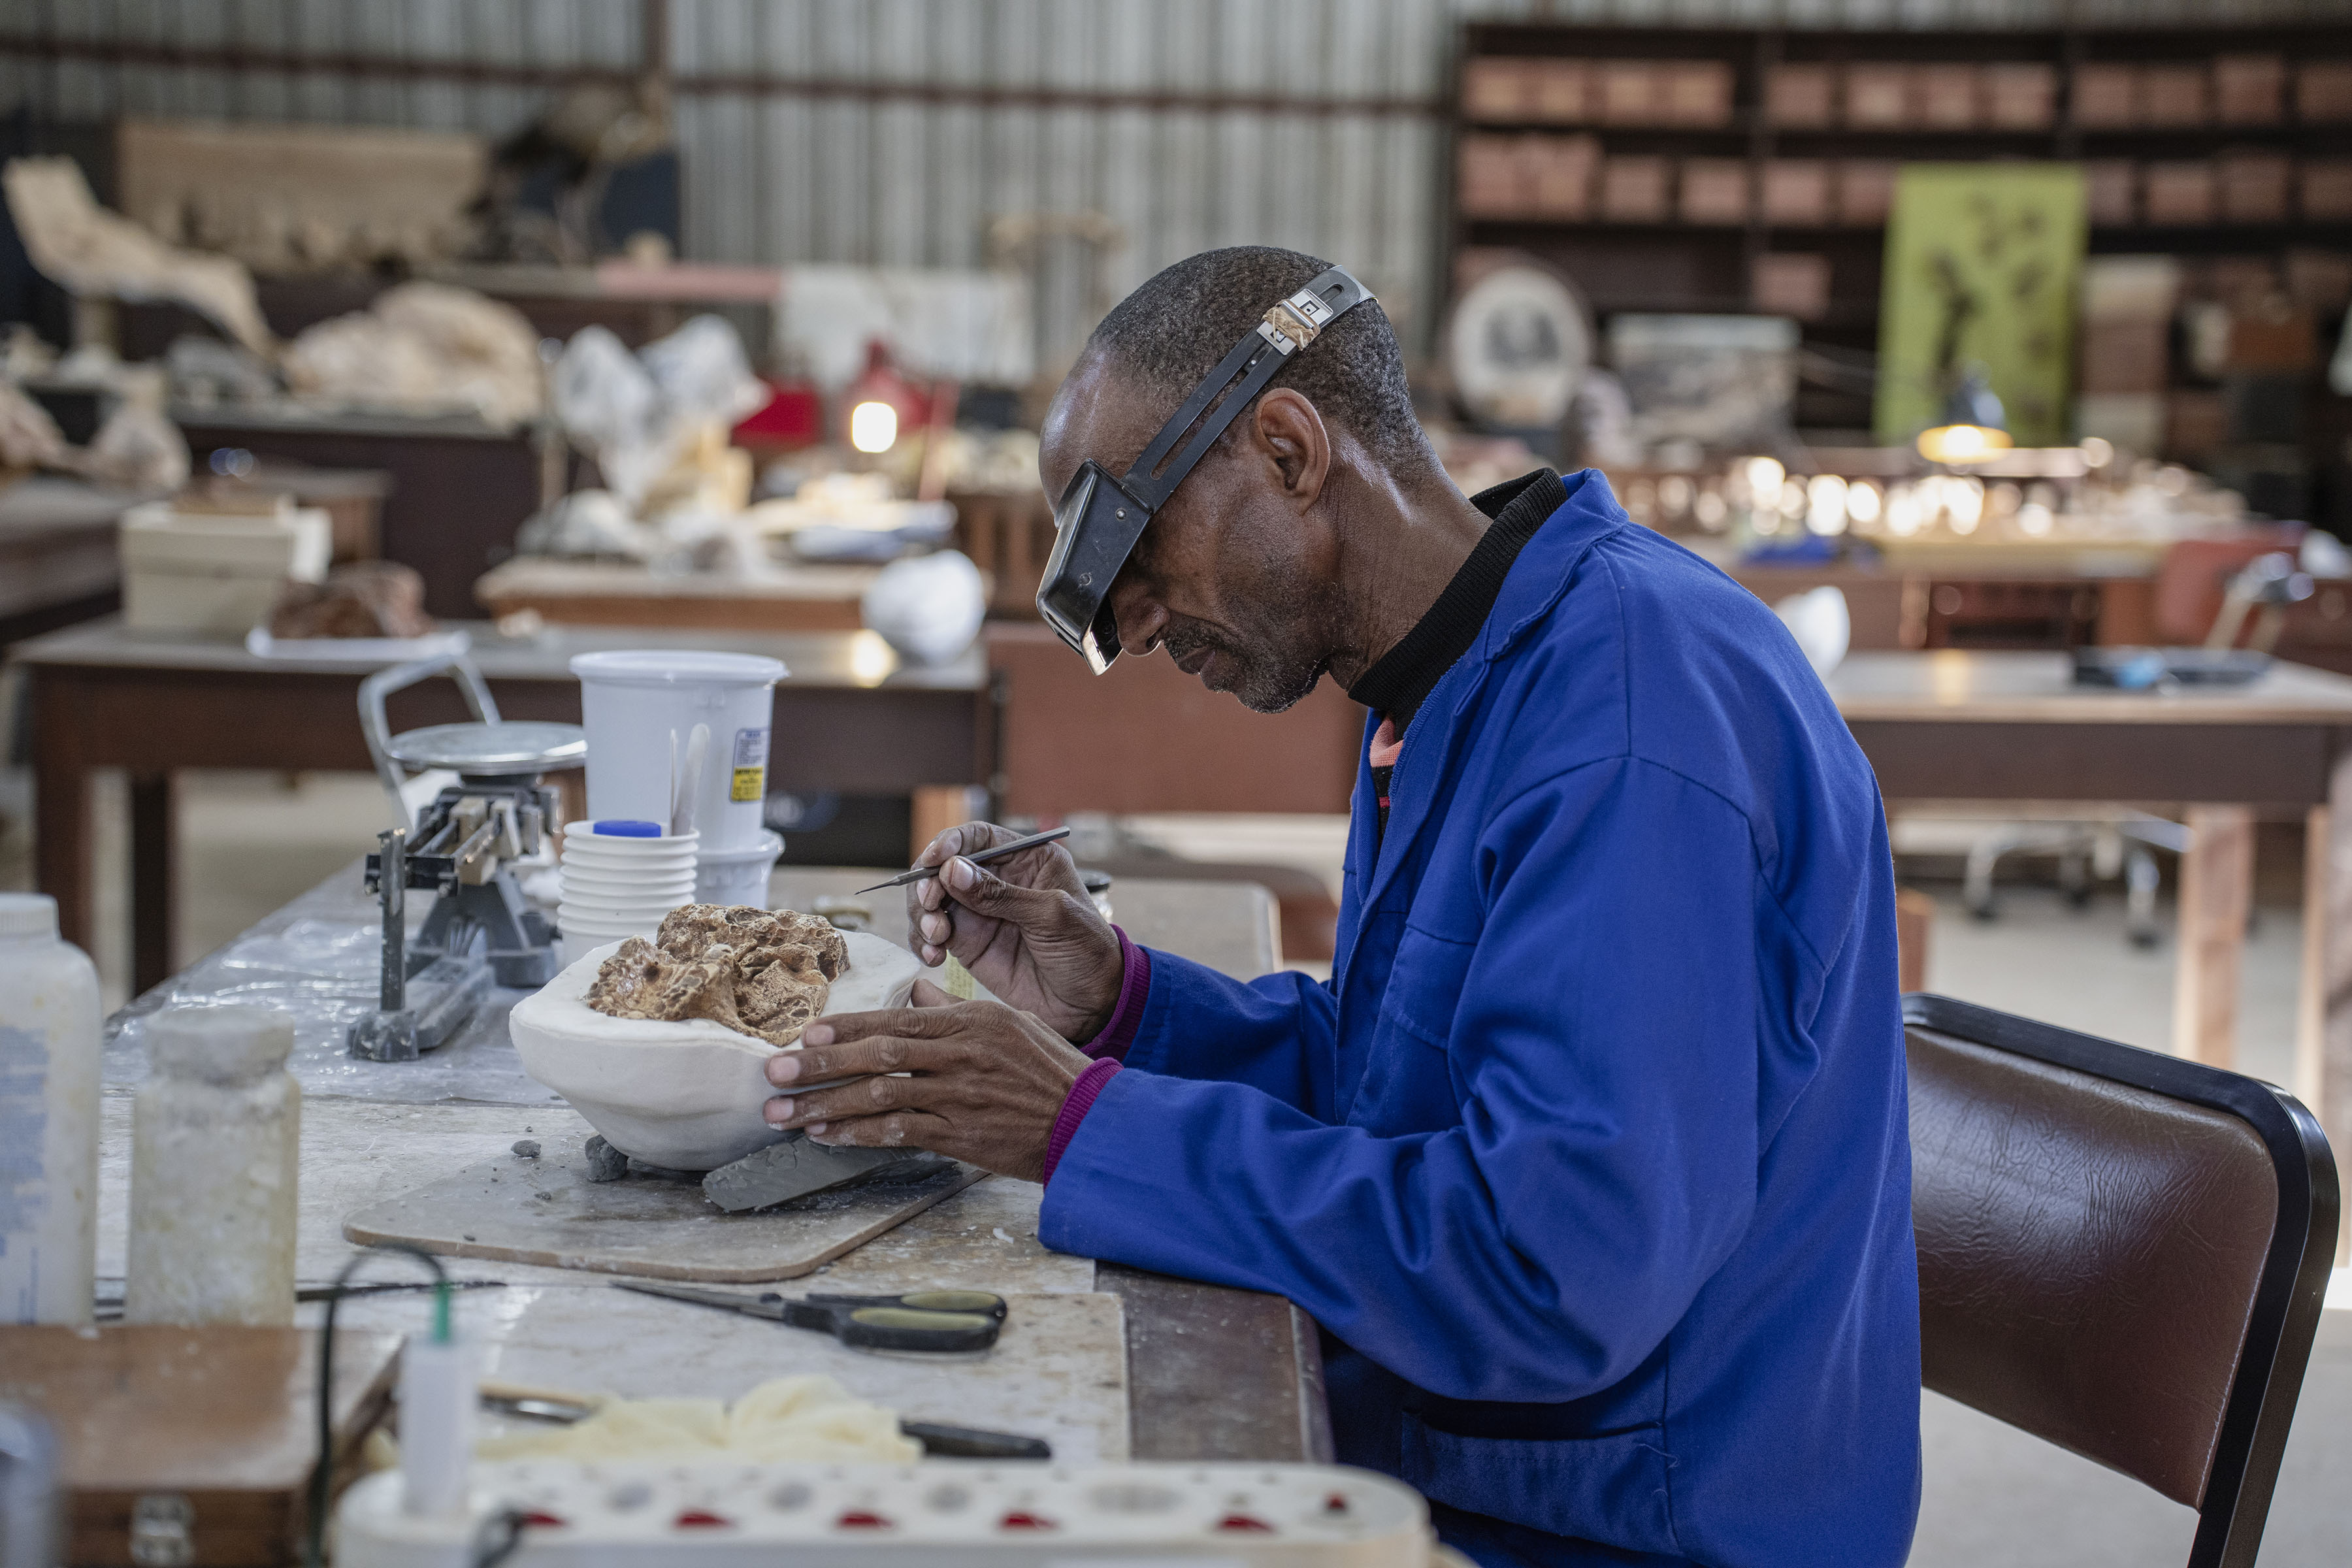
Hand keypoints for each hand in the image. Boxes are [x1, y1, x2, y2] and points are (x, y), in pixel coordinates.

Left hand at [762, 979, 1093, 1182]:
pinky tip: (826, 1136)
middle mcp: (961, 1053)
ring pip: (880, 1095)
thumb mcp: (1008, 1022)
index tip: (806, 1034)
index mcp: (971, 1020)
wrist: (1089, 1121)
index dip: (846, 1027)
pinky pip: (899, 1131)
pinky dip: (858, 1134)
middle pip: (878, 1054)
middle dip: (820, 1066)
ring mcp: (960, 1095)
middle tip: (774, 1074)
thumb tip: (913, 990)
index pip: (896, 1019)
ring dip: (826, 1106)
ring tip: (784, 1113)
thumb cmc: (1051, 1070)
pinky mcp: (962, 1134)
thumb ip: (954, 1007)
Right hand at [906, 821, 1121, 1040]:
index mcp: (1026, 860)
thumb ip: (1002, 895)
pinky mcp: (968, 943)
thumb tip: (951, 870)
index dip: (950, 843)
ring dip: (923, 914)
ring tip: (937, 937)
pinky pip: (932, 934)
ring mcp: (979, 912)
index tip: (932, 861)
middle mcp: (998, 881)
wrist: (1092, 1004)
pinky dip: (923, 942)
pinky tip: (933, 957)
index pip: (978, 837)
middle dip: (929, 883)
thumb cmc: (1087, 951)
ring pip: (932, 899)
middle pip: (944, 866)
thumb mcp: (1052, 916)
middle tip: (931, 906)